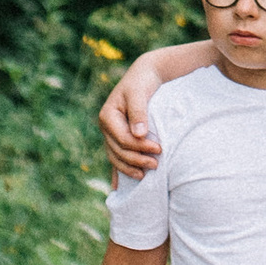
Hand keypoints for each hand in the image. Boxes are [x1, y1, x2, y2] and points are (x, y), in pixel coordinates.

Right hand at [97, 53, 166, 181]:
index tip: (159, 149)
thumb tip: (139, 134)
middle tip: (157, 164)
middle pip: (118, 151)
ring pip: (116, 157)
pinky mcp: (118, 138)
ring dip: (129, 168)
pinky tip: (118, 188)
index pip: (122, 139)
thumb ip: (139, 112)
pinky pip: (116, 157)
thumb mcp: (140, 92)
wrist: (144, 75)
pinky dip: (118, 172)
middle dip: (137, 160)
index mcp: (107, 116)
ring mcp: (111, 134)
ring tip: (146, 175)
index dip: (140, 147)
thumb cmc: (142, 82)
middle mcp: (106, 127)